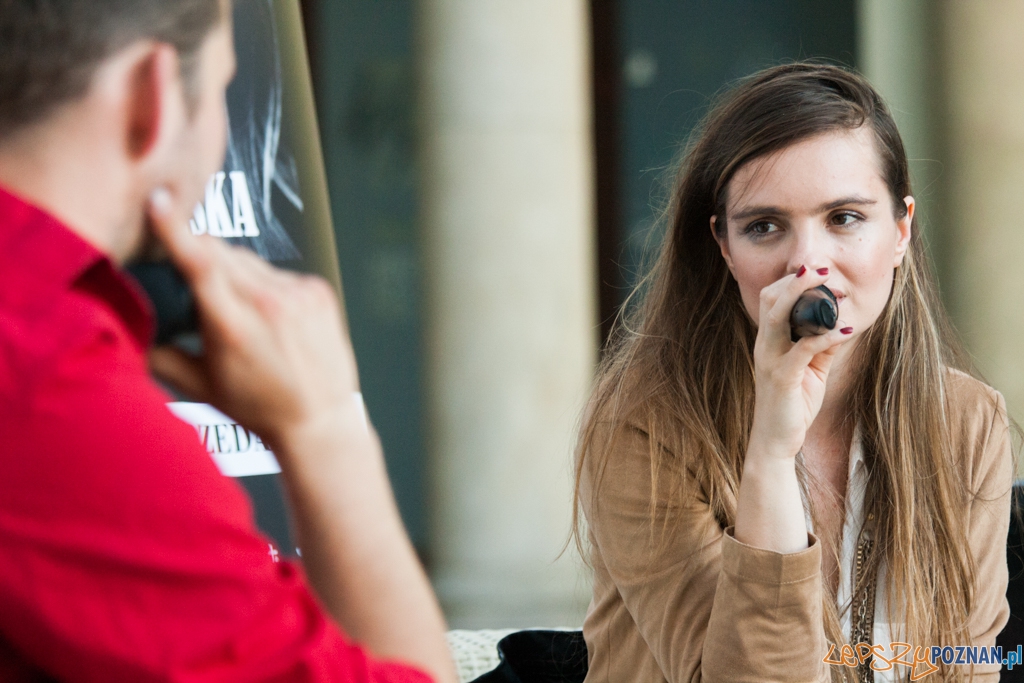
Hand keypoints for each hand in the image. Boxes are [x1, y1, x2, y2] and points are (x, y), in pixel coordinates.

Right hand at [145, 188, 361, 455]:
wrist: (321, 419)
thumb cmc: (262, 408)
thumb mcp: (201, 387)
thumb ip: (161, 353)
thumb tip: (132, 325)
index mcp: (233, 327)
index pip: (198, 263)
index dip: (175, 230)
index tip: (160, 202)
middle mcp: (268, 305)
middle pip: (220, 254)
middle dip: (200, 256)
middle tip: (194, 283)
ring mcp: (298, 295)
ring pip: (249, 261)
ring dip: (234, 273)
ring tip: (241, 314)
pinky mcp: (319, 291)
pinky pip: (279, 273)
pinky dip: (266, 285)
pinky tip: (269, 315)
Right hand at [748, 267, 852, 458]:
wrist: (775, 441)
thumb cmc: (792, 405)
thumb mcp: (811, 370)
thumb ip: (821, 346)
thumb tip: (840, 324)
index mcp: (768, 341)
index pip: (770, 299)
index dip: (790, 281)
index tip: (816, 269)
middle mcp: (764, 346)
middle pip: (769, 299)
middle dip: (794, 280)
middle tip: (821, 267)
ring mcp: (769, 360)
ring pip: (778, 316)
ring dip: (802, 295)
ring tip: (826, 282)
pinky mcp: (782, 378)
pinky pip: (803, 349)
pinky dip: (826, 336)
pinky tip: (845, 330)